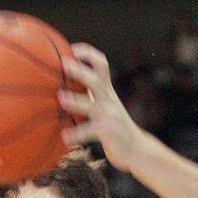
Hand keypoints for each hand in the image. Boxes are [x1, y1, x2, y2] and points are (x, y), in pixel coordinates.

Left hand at [59, 43, 143, 172]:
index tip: (72, 49)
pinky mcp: (107, 132)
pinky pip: (89, 132)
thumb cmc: (115, 127)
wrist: (136, 148)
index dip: (88, 53)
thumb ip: (91, 95)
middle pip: (95, 80)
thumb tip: (66, 87)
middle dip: (80, 71)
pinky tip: (64, 138)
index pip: (101, 65)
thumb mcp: (106, 106)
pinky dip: (76, 134)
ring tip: (61, 98)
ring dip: (75, 101)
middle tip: (64, 64)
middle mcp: (108, 99)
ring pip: (91, 105)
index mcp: (107, 90)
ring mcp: (108, 115)